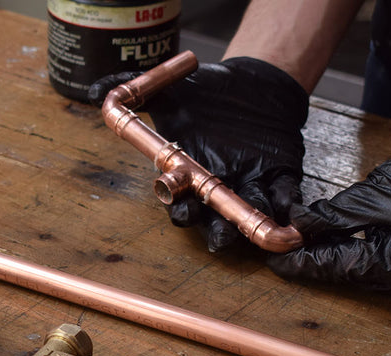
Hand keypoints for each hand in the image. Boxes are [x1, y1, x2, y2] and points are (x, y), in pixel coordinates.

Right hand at [89, 58, 308, 251]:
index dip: (181, 207)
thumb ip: (134, 91)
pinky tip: (295, 220)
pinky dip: (291, 212)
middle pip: (212, 221)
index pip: (179, 202)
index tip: (184, 206)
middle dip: (216, 231)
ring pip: (247, 218)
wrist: (252, 84)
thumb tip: (95, 90)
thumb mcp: (170, 91)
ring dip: (254, 230)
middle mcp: (213, 190)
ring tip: (263, 236)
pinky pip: (284, 200)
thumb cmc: (206, 95)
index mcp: (186, 177)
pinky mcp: (278, 178)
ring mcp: (247, 186)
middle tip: (221, 235)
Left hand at [265, 119, 390, 304]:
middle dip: (328, 256)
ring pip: (384, 271)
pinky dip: (390, 251)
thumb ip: (341, 212)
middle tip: (296, 243)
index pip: (337, 269)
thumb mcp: (388, 189)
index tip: (276, 262)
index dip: (303, 263)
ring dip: (358, 251)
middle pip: (359, 274)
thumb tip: (303, 224)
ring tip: (331, 233)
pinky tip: (375, 232)